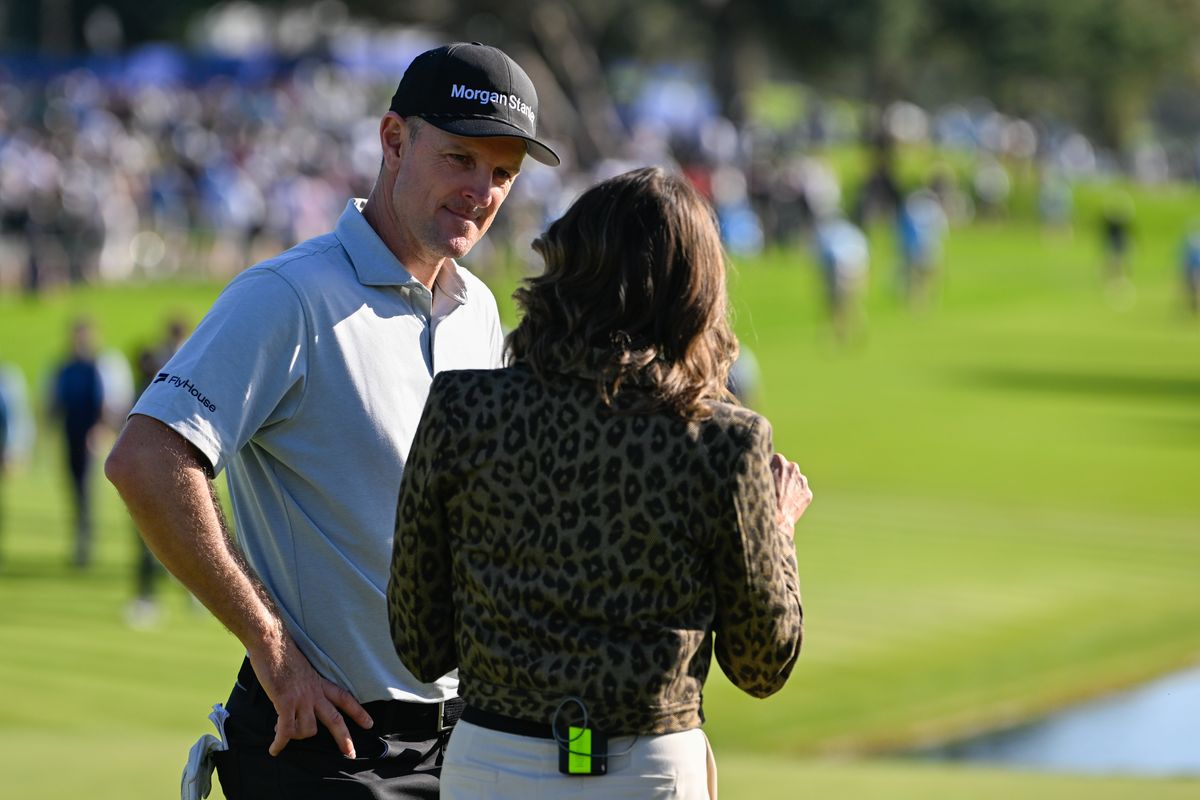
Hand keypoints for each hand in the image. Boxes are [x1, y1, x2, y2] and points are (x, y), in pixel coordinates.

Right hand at [249, 634, 373, 757]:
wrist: (271, 642)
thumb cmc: (282, 653)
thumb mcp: (302, 669)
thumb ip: (304, 686)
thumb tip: (296, 702)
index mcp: (319, 683)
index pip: (344, 698)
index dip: (358, 712)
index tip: (369, 724)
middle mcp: (314, 692)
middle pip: (335, 720)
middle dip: (344, 739)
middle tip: (350, 754)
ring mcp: (301, 698)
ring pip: (307, 729)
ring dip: (296, 735)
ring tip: (282, 733)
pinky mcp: (285, 701)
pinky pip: (286, 730)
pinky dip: (280, 742)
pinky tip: (274, 749)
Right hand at [770, 453, 811, 535]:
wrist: (776, 519)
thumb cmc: (762, 498)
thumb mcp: (758, 478)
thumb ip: (763, 468)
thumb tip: (762, 463)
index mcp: (779, 461)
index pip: (776, 460)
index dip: (771, 469)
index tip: (768, 478)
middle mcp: (793, 467)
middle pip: (788, 469)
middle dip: (783, 476)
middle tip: (775, 489)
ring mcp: (802, 480)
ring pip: (796, 481)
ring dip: (791, 486)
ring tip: (781, 498)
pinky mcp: (808, 492)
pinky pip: (801, 492)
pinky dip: (796, 497)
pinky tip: (788, 504)